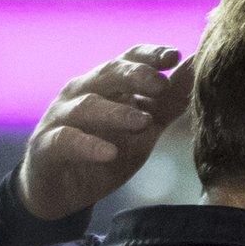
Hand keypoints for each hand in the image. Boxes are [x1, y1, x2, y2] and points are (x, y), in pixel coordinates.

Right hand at [17, 45, 194, 218]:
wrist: (60, 190)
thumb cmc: (106, 150)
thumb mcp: (143, 128)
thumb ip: (168, 101)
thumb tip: (197, 67)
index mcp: (107, 84)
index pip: (129, 59)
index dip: (150, 55)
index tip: (174, 56)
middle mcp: (82, 92)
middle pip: (108, 74)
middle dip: (135, 75)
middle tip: (162, 84)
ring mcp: (62, 117)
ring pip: (87, 106)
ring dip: (116, 112)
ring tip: (143, 122)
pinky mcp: (47, 146)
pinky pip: (66, 141)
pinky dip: (88, 145)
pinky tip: (109, 153)